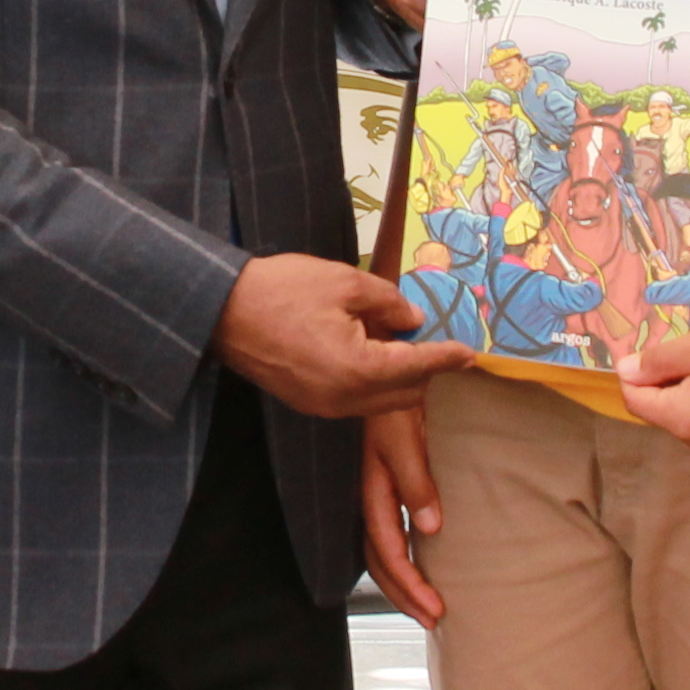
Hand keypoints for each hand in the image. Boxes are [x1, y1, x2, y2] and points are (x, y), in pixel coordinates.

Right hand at [211, 253, 476, 416]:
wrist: (220, 310)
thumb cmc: (281, 289)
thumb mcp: (344, 281)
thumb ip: (388, 302)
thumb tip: (413, 318)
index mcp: (358, 369)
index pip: (417, 366)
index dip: (447, 357)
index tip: (470, 353)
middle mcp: (344, 399)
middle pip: (405, 396)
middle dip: (425, 371)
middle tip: (433, 341)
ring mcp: (324, 407)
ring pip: (380, 404)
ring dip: (399, 381)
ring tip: (401, 346)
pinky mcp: (308, 404)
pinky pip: (355, 403)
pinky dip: (373, 385)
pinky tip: (370, 356)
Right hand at [361, 409, 446, 621]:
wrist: (393, 362)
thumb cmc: (398, 393)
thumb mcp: (405, 433)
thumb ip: (415, 478)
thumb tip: (430, 529)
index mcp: (374, 486)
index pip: (387, 548)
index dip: (409, 582)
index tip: (435, 607)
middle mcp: (373, 493)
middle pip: (379, 559)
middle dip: (403, 594)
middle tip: (433, 619)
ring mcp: (379, 488)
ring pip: (380, 548)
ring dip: (401, 582)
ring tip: (424, 605)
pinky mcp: (389, 480)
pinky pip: (388, 530)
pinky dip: (400, 557)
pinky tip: (416, 564)